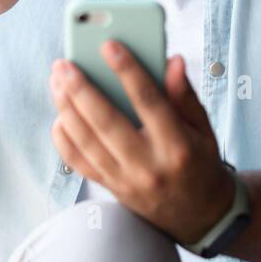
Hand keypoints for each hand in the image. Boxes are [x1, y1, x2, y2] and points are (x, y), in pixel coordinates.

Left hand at [48, 44, 234, 244]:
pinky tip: (59, 114)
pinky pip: (78, 163)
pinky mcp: (110, 189)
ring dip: (66, 108)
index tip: (109, 46)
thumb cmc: (200, 162)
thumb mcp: (204, 129)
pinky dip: (63, 138)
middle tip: (64, 64)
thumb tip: (173, 59)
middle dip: (81, 90)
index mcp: (177, 146)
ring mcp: (125, 181)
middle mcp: (148, 166)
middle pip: (106, 122)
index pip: (149, 102)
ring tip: (56, 81)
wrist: (198, 215)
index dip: (128, 71)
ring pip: (86, 141)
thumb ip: (185, 95)